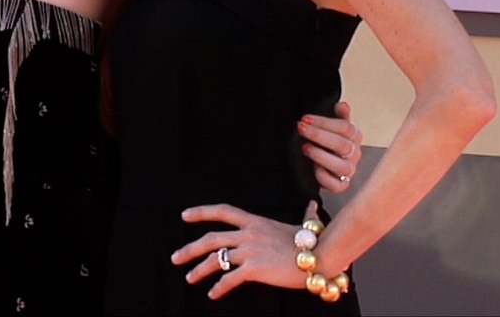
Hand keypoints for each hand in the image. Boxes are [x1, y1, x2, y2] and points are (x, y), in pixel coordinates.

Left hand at [171, 201, 325, 299]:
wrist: (323, 256)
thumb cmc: (316, 243)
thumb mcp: (304, 225)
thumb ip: (304, 214)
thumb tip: (313, 205)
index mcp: (256, 221)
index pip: (223, 211)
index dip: (202, 212)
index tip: (184, 216)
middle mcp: (249, 233)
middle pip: (210, 239)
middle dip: (189, 249)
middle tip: (176, 258)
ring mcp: (250, 250)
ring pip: (216, 260)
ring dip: (199, 270)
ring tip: (190, 278)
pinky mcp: (254, 268)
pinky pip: (229, 279)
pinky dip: (219, 287)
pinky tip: (213, 293)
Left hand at [299, 101, 362, 191]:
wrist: (326, 165)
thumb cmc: (329, 142)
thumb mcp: (333, 126)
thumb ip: (339, 116)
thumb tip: (342, 104)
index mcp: (354, 136)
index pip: (345, 128)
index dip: (325, 122)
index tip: (305, 118)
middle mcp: (354, 154)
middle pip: (342, 145)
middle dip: (319, 135)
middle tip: (300, 128)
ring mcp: (349, 170)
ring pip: (341, 166)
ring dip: (321, 156)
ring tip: (305, 147)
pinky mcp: (341, 185)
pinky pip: (336, 184)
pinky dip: (323, 177)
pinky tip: (312, 168)